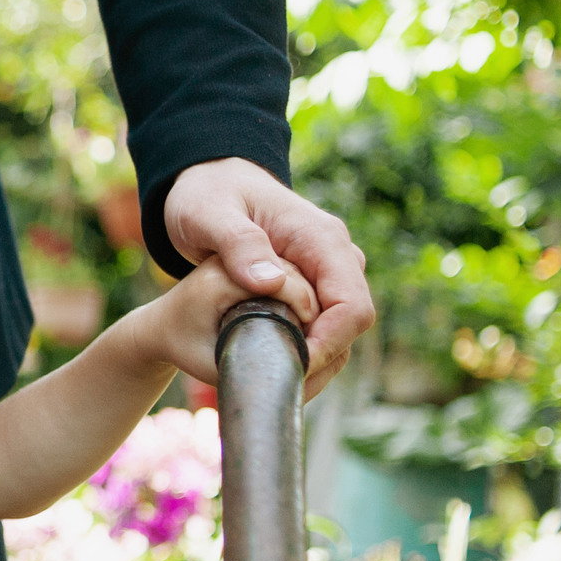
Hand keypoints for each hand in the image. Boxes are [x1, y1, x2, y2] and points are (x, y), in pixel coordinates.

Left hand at [162, 157, 374, 397]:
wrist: (209, 180)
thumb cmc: (206, 194)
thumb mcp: (208, 214)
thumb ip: (238, 243)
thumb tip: (273, 283)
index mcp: (319, 238)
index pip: (352, 304)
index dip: (330, 342)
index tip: (294, 364)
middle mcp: (334, 254)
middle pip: (353, 321)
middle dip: (324, 356)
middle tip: (280, 380)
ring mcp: (327, 268)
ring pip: (341, 326)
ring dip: (316, 356)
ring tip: (274, 376)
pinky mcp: (313, 281)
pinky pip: (324, 322)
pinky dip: (306, 344)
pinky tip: (275, 360)